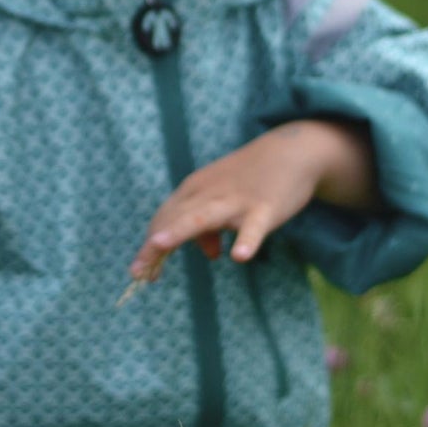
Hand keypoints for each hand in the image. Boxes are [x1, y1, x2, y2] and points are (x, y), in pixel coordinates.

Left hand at [129, 120, 377, 279]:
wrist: (291, 153)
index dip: (151, 246)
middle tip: (136, 274)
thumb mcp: (224, 200)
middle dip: (153, 246)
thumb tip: (209, 254)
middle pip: (173, 219)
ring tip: (158, 245)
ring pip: (202, 217)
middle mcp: (207, 193)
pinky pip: (253, 227)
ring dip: (178, 231)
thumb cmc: (252, 179)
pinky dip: (246, 241)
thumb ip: (212, 227)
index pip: (164, 218)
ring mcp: (235, 201)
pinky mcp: (264, 209)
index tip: (141, 273)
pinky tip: (240, 256)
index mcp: (194, 191)